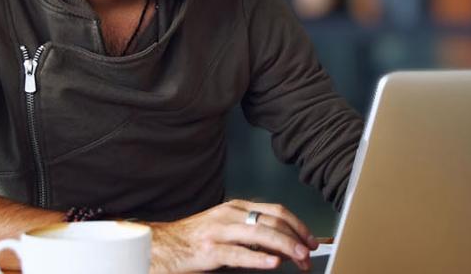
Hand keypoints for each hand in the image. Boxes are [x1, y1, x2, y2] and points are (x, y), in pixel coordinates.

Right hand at [146, 199, 318, 272]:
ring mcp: (218, 232)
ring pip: (260, 234)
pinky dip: (258, 258)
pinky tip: (272, 263)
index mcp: (236, 208)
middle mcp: (229, 215)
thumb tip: (282, 250)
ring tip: (299, 258)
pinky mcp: (208, 251)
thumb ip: (252, 237)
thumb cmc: (194, 240)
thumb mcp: (226, 230)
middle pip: (273, 222)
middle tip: (309, 254)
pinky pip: (238, 254)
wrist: (160, 246)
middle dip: (296, 238)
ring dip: (285, 247)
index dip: (298, 225)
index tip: (311, 239)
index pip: (276, 211)